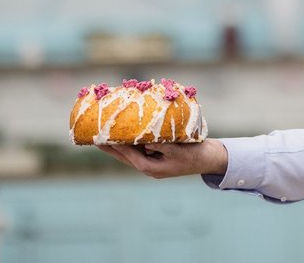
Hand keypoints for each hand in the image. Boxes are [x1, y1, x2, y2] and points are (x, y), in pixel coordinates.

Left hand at [98, 138, 228, 178]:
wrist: (208, 159)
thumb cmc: (193, 153)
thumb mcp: (175, 148)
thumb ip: (156, 144)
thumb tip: (140, 138)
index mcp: (151, 168)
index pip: (127, 155)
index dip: (114, 146)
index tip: (102, 137)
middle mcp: (149, 168)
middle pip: (125, 156)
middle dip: (110, 147)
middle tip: (94, 138)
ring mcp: (153, 164)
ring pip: (131, 153)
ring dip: (120, 144)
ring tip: (105, 136)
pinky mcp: (158, 157)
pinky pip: (141, 150)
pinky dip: (133, 142)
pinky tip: (128, 135)